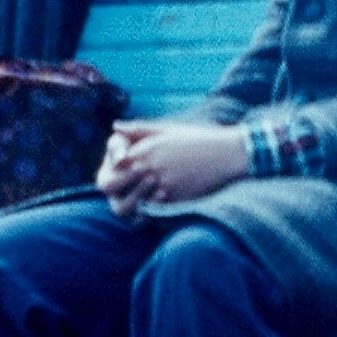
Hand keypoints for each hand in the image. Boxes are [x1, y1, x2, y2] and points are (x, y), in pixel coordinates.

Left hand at [97, 120, 251, 215]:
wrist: (225, 154)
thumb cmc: (197, 139)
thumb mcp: (167, 129)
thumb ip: (139, 130)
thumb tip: (116, 127)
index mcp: (143, 150)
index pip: (111, 170)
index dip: (112, 175)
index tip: (120, 176)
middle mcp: (148, 168)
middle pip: (113, 187)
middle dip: (116, 190)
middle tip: (124, 192)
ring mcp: (160, 185)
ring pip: (131, 202)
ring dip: (135, 201)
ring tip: (144, 198)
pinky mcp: (174, 199)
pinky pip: (152, 210)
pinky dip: (153, 208)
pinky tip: (161, 201)